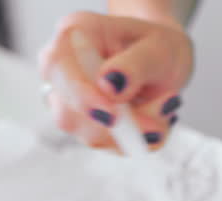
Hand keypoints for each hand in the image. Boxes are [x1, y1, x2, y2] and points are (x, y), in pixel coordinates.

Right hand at [39, 11, 192, 150]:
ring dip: (132, 132)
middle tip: (159, 118)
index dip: (81, 96)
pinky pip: (106, 144)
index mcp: (74, 34)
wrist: (162, 62)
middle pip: (68, 112)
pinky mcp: (81, 125)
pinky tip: (152, 118)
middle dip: (118, 125)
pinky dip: (135, 138)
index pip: (58, 67)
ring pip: (88, 134)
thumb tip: (108, 87)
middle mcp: (62, 70)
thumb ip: (135, 65)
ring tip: (163, 107)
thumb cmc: (157, 47)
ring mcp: (68, 102)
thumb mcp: (159, 48)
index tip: (113, 116)